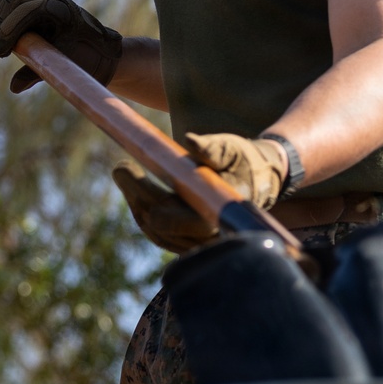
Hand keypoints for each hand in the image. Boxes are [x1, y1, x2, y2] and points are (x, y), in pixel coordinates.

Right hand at [0, 0, 122, 92]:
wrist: (100, 50)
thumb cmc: (86, 61)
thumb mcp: (64, 69)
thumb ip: (38, 75)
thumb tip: (14, 87)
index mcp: (63, 9)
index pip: (27, 11)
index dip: (7, 31)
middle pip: (12, 3)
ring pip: (6, 2)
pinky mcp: (32, 1)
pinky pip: (7, 5)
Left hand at [112, 133, 287, 252]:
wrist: (260, 178)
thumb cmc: (245, 161)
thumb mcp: (233, 149)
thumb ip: (214, 148)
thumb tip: (191, 141)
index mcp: (223, 215)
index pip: (185, 221)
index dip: (156, 203)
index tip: (138, 176)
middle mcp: (210, 236)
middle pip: (162, 226)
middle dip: (138, 195)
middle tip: (122, 167)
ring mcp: (197, 242)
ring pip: (156, 231)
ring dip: (137, 203)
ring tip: (125, 172)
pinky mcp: (187, 240)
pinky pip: (159, 232)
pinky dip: (143, 210)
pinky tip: (134, 187)